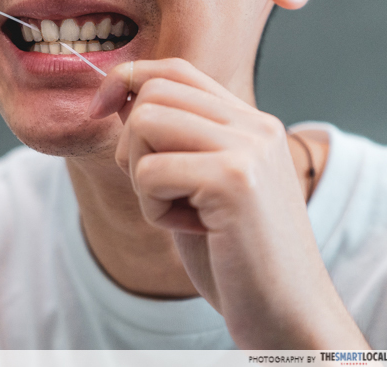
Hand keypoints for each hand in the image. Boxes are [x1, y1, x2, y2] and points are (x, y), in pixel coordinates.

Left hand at [90, 59, 367, 348]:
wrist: (288, 316)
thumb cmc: (235, 256)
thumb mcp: (198, 185)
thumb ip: (171, 138)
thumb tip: (117, 95)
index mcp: (251, 123)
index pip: (174, 69)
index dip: (126, 79)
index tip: (97, 108)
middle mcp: (256, 126)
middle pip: (152, 92)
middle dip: (130, 142)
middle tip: (156, 189)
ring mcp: (249, 149)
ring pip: (144, 123)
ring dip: (140, 176)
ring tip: (177, 211)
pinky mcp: (235, 180)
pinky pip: (149, 172)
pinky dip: (152, 207)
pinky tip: (190, 230)